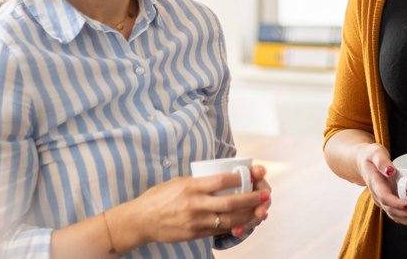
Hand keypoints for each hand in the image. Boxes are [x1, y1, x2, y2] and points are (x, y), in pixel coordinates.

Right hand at [114, 165, 272, 247]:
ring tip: (261, 210)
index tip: (256, 172)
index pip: (222, 180)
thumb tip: (222, 178)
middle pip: (230, 202)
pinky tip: (244, 222)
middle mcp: (194, 204)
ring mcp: (195, 221)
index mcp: (191, 186)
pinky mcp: (195, 234)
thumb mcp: (178, 182)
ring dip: (248, 215)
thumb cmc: (159, 197)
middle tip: (266, 193)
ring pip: (229, 219)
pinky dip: (234, 226)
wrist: (140, 221)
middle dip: (252, 198)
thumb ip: (199, 182)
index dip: (242, 177)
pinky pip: (219, 230)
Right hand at [352, 143, 406, 229]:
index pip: (385, 197)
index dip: (397, 203)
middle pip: (391, 210)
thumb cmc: (372, 156)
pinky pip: (397, 214)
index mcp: (375, 184)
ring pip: (394, 215)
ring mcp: (382, 201)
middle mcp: (378, 196)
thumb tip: (390, 170)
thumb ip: (382, 161)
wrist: (364, 163)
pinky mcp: (388, 203)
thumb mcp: (375, 153)